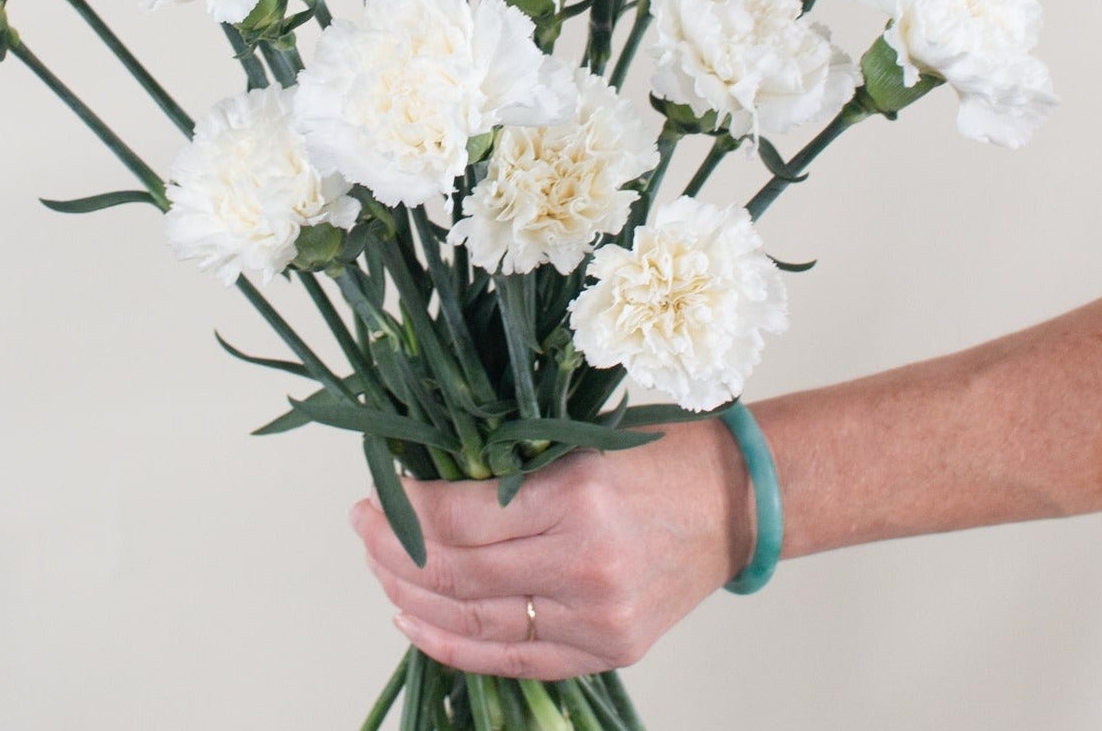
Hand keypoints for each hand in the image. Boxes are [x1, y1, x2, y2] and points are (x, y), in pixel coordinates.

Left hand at [348, 418, 754, 678]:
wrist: (736, 501)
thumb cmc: (656, 454)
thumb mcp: (577, 440)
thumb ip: (505, 466)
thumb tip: (420, 479)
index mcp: (575, 497)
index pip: (460, 519)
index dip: (405, 511)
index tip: (377, 494)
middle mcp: (585, 565)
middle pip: (459, 575)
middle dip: (395, 553)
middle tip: (365, 527)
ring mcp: (598, 618)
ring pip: (477, 623)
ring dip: (415, 600)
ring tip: (381, 572)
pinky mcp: (607, 651)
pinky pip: (514, 662)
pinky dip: (456, 645)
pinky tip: (416, 622)